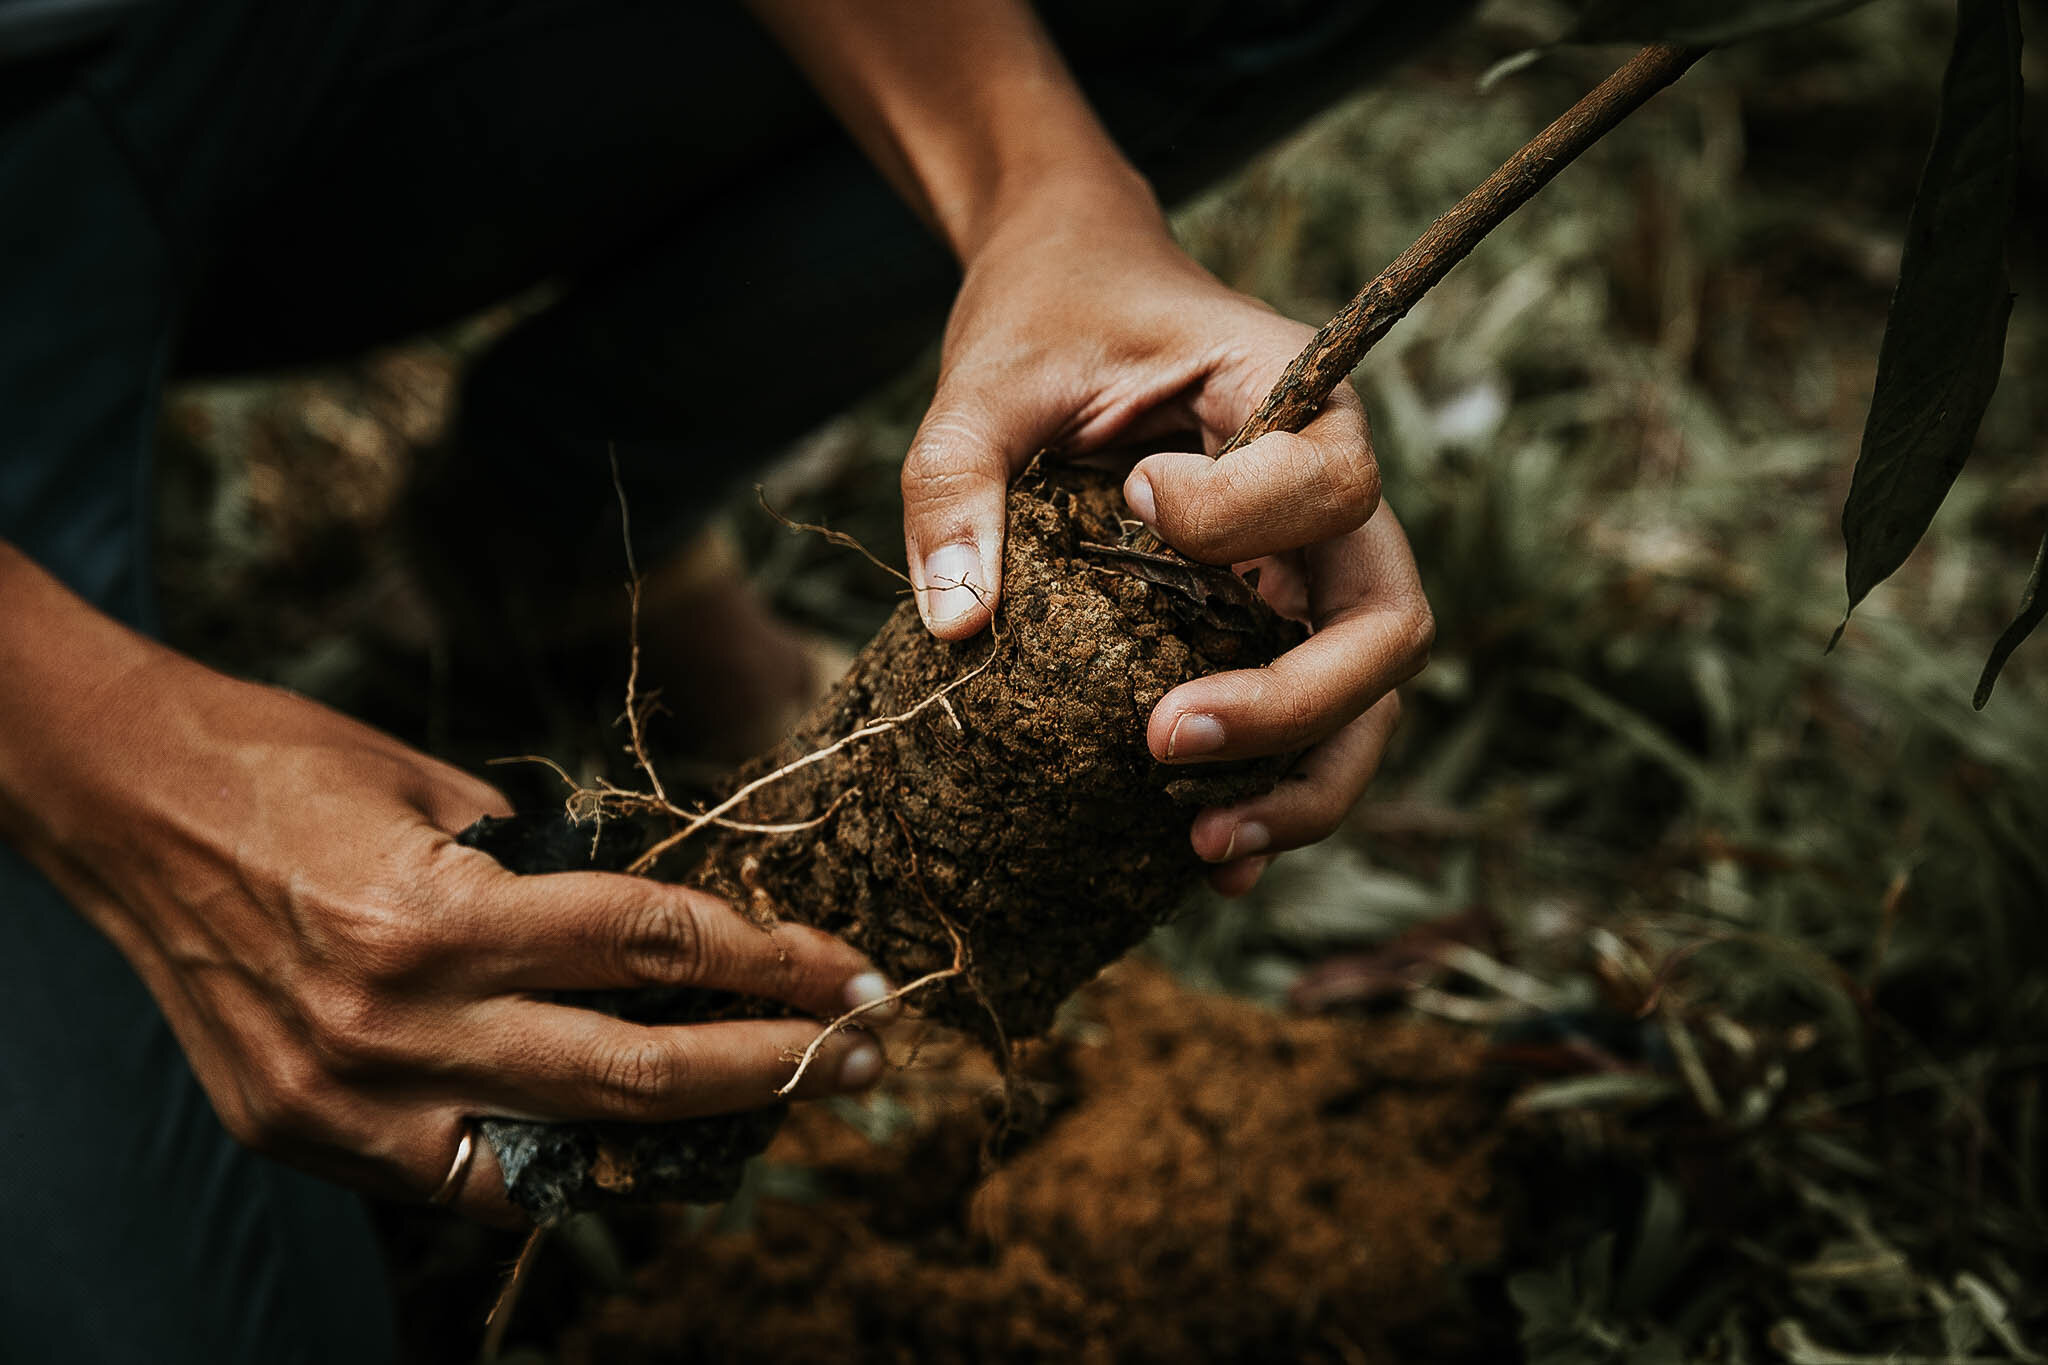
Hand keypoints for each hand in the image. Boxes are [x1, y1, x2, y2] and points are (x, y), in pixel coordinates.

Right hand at [0, 557, 888, 1224]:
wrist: (115, 801)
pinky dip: (555, 1162)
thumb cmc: (285, 760)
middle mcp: (396, 1027)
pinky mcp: (306, 1135)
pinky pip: (464, 1179)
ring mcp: (346, 1101)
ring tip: (772, 1102)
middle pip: (635, 1071)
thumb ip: (549, 870)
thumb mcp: (438, 789)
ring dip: (685, 1133)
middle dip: (773, 1065)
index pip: (655, 946)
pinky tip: (627, 1138)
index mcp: (438, 916)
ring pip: (560, 1153)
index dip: (774, 960)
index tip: (854, 969)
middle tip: (865, 1051)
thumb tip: (659, 927)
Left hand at [899, 192, 1432, 893]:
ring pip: (1367, 692)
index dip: (1238, 519)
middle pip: (1384, 622)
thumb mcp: (986, 379)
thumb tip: (956, 627)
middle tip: (1165, 743)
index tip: (1134, 501)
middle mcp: (1331, 485)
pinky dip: (1280, 785)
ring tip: (1206, 849)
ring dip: (1304, 779)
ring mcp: (1312, 560)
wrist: (1074, 285)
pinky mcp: (1272, 610)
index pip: (1325, 484)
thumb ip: (959, 479)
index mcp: (1296, 394)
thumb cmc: (1048, 315)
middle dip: (1294, 705)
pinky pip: (1312, 711)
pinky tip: (1208, 854)